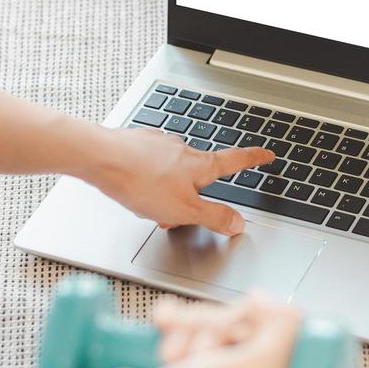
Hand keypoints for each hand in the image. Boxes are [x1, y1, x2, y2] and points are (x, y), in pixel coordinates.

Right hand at [73, 294, 299, 367]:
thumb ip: (284, 328)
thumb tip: (269, 300)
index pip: (282, 342)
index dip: (264, 326)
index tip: (249, 327)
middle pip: (245, 328)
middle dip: (220, 328)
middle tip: (206, 350)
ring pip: (212, 324)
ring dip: (193, 328)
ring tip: (174, 354)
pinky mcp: (178, 366)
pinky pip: (185, 326)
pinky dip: (174, 323)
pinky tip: (164, 324)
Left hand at [84, 126, 274, 235]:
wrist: (101, 158)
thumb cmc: (141, 182)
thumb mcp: (185, 210)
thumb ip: (214, 217)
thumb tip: (238, 223)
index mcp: (200, 165)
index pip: (236, 161)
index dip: (254, 159)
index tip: (267, 154)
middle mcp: (183, 149)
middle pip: (200, 172)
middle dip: (194, 193)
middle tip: (180, 212)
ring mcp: (160, 144)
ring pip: (173, 171)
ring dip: (168, 190)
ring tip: (150, 206)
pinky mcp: (138, 144)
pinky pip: (151, 165)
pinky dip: (149, 179)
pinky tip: (134, 189)